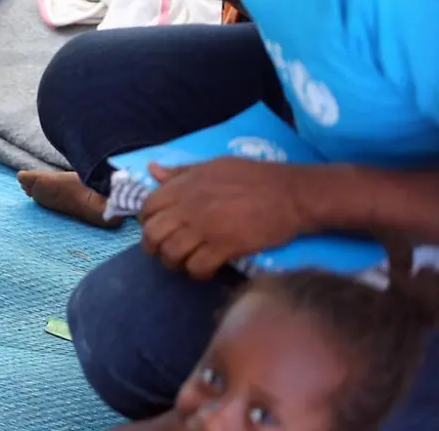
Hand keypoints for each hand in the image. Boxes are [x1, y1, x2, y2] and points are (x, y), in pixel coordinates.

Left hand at [139, 157, 305, 279]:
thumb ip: (181, 172)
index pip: (148, 207)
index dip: (147, 221)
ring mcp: (205, 228)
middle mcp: (189, 207)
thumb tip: (152, 169)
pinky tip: (204, 270)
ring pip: (170, 254)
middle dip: (154, 247)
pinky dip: (196, 273)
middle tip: (166, 250)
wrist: (290, 194)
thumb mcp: (213, 165)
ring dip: (174, 262)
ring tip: (184, 262)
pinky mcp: (224, 247)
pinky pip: (196, 268)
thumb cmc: (254, 177)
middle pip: (153, 234)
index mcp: (184, 185)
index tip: (157, 227)